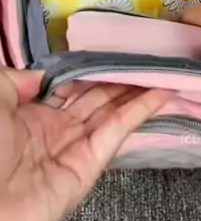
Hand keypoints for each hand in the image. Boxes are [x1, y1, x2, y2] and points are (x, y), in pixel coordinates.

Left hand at [0, 68, 169, 220]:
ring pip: (111, 114)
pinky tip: (160, 94)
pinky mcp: (88, 168)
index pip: (68, 89)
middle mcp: (54, 132)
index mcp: (29, 116)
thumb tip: (45, 76)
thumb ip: (18, 80)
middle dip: (119, 79)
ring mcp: (73, 150)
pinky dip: (140, 112)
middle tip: (146, 58)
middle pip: (95, 100)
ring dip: (136, 92)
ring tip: (162, 70)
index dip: (91, 71)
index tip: (113, 53)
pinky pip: (116, 133)